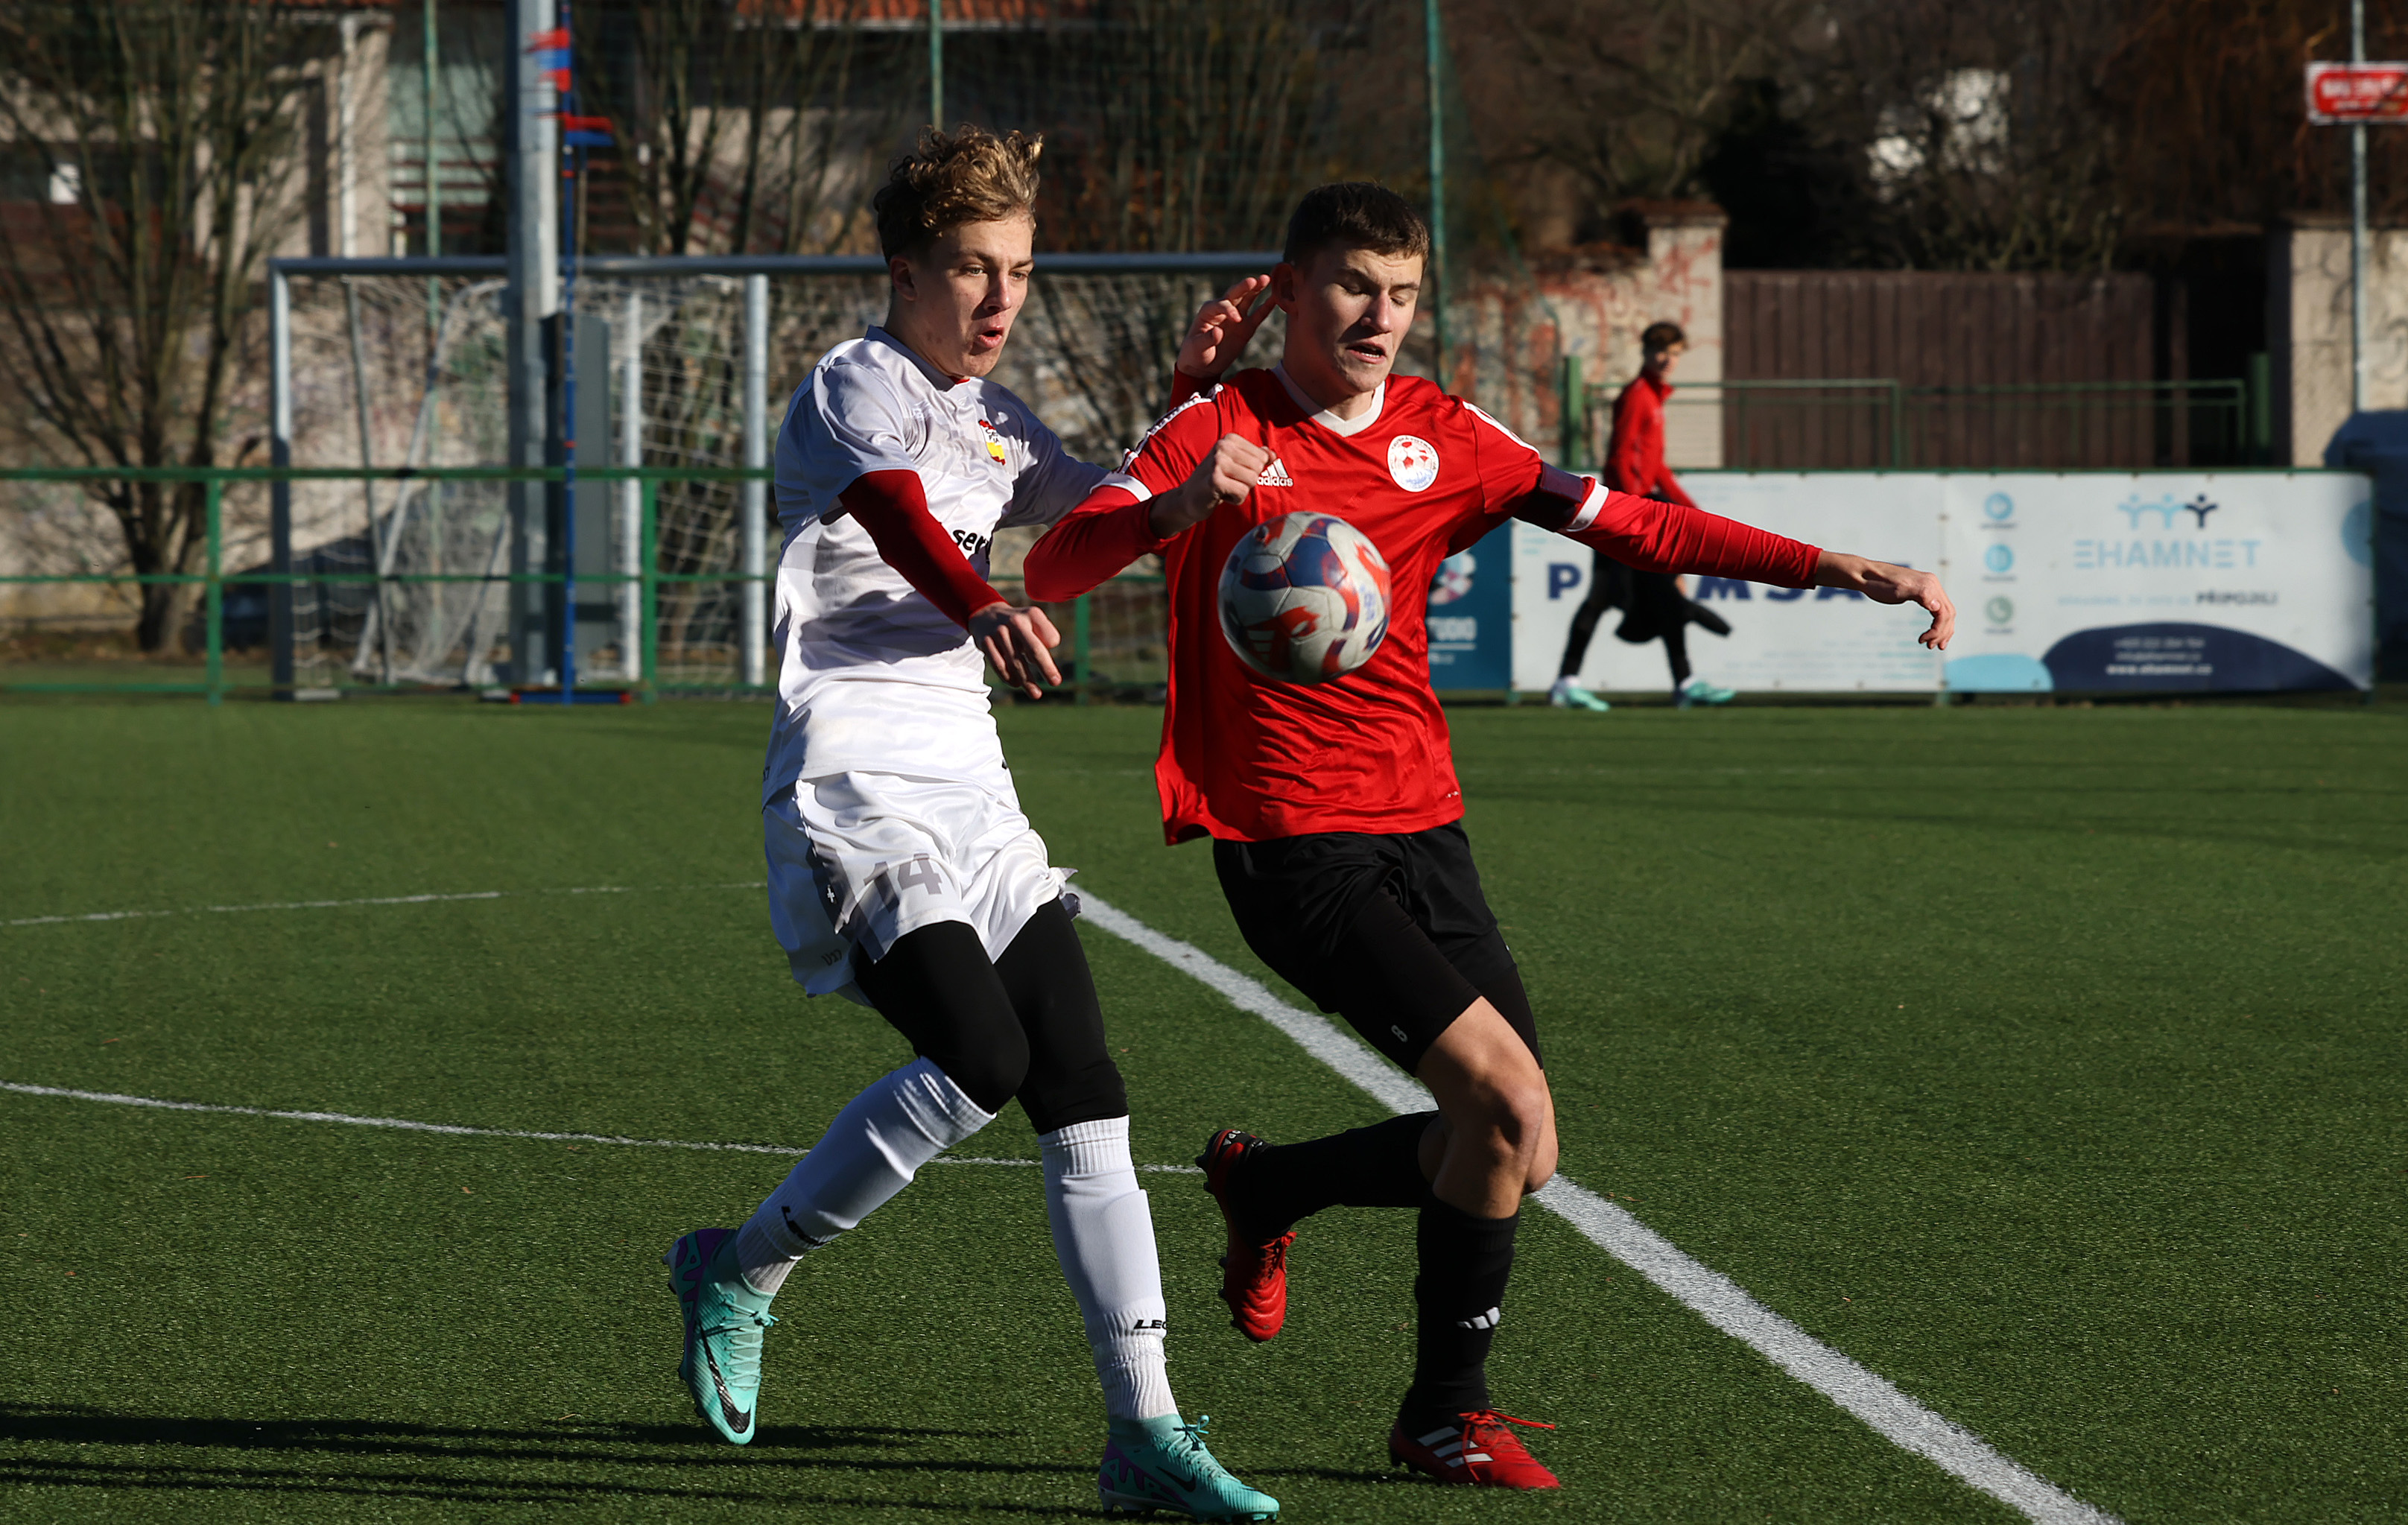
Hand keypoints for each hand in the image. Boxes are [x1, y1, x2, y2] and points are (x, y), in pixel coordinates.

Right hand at [969, 600, 1062, 698]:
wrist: (985, 614)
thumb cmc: (1018, 623)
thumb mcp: (1034, 620)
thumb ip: (1046, 634)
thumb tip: (1046, 655)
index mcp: (1032, 615)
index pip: (1050, 638)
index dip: (1053, 651)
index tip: (1049, 664)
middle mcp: (1015, 621)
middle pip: (1034, 649)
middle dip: (1046, 667)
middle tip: (1055, 682)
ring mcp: (999, 632)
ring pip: (1015, 661)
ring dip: (1027, 680)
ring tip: (1036, 693)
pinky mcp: (985, 642)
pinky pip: (999, 664)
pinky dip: (1008, 677)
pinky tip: (1016, 684)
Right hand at [1151, 434, 1270, 537]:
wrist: (1188, 497)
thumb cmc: (1215, 479)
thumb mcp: (1235, 463)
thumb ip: (1254, 457)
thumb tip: (1272, 454)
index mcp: (1229, 439)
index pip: (1262, 456)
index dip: (1253, 470)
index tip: (1235, 472)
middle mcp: (1223, 447)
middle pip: (1258, 468)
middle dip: (1248, 481)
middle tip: (1230, 482)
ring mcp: (1217, 462)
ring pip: (1252, 480)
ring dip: (1242, 490)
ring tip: (1226, 488)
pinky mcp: (1215, 480)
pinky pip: (1242, 493)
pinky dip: (1236, 499)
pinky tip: (1222, 496)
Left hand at [1175, 274, 1274, 382]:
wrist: (1203, 366)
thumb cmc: (1195, 354)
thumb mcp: (1197, 348)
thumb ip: (1206, 340)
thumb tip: (1218, 332)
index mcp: (1209, 311)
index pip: (1221, 304)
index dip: (1230, 309)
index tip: (1237, 319)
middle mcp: (1223, 310)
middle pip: (1234, 295)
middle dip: (1244, 287)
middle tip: (1254, 280)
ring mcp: (1236, 318)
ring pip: (1247, 299)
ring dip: (1256, 289)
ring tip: (1266, 278)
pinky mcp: (1246, 327)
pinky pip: (1258, 315)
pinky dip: (1267, 306)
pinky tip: (1275, 297)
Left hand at [1815, 552, 1955, 648]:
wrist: (1867, 575)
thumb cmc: (1880, 583)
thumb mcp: (1898, 589)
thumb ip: (1921, 594)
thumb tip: (1938, 607)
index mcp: (1929, 585)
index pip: (1944, 613)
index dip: (1938, 630)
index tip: (1923, 641)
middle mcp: (1932, 585)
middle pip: (1948, 613)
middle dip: (1942, 632)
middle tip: (1930, 646)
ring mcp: (1928, 588)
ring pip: (1945, 612)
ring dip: (1942, 630)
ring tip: (1932, 644)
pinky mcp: (1922, 592)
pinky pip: (1937, 609)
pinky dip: (1937, 622)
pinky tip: (1931, 632)